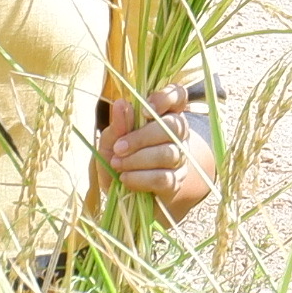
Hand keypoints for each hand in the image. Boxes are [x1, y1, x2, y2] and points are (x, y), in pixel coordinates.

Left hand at [98, 82, 216, 218]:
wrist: (123, 196)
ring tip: (117, 164)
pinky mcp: (175, 182)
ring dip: (138, 159)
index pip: (178, 96)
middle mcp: (178, 135)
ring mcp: (180, 158)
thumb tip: (122, 103)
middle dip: (142, 136)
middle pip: (173, 126)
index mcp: (163, 116)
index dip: (167, 98)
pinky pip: (163, 177)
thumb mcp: (111, 141)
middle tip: (119, 147)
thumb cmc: (118, 160)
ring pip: (168, 153)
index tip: (145, 111)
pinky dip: (141, 178)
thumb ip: (118, 125)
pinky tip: (125, 179)